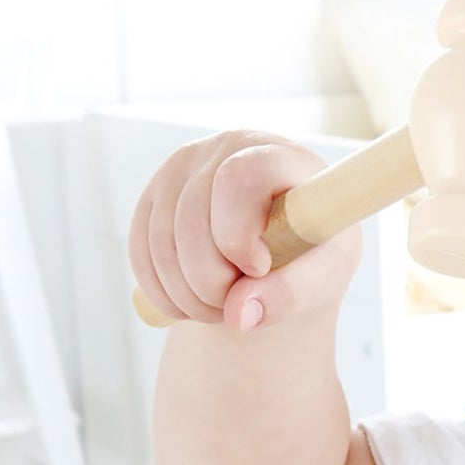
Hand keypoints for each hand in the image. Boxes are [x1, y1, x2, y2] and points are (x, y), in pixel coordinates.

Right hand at [128, 130, 361, 328]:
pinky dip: (163, 293)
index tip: (259, 269)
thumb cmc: (312, 253)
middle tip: (239, 305)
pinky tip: (192, 304)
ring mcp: (181, 169)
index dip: (239, 233)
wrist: (283, 249)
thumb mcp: (323, 274)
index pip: (239, 178)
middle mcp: (223, 149)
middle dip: (210, 282)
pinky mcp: (153, 197)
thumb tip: (240, 314)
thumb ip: (291, 293)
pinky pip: (141, 253)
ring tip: (221, 308)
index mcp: (276, 155)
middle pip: (192, 220)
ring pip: (161, 242)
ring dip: (187, 295)